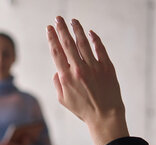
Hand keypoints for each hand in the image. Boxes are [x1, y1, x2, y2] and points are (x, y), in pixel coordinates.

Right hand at [47, 16, 128, 144]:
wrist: (105, 115)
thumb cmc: (83, 109)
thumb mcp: (63, 100)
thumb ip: (57, 84)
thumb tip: (56, 71)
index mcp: (66, 78)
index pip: (56, 53)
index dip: (52, 39)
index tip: (49, 29)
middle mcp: (78, 70)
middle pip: (68, 44)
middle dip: (61, 30)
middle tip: (58, 19)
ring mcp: (94, 67)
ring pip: (83, 43)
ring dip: (77, 30)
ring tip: (72, 21)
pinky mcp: (107, 67)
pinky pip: (99, 49)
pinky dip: (94, 39)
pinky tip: (90, 32)